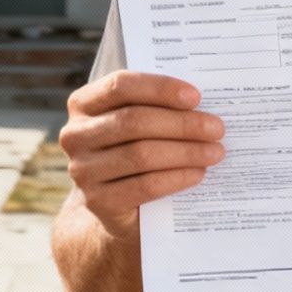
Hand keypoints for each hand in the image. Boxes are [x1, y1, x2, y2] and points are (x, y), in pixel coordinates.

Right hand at [60, 71, 225, 238]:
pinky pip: (145, 186)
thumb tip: (201, 104)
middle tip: (216, 128)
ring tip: (215, 152)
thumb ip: (156, 106)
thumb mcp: (136, 122)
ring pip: (141, 154)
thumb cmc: (133, 149)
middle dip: (181, 123)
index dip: (160, 88)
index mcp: (83, 104)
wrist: (117, 205)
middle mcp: (75, 135)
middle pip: (133, 121)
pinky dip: (176, 178)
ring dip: (185, 152)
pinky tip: (198, 173)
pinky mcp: (98, 202)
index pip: (121, 86)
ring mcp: (83, 171)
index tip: (196, 97)